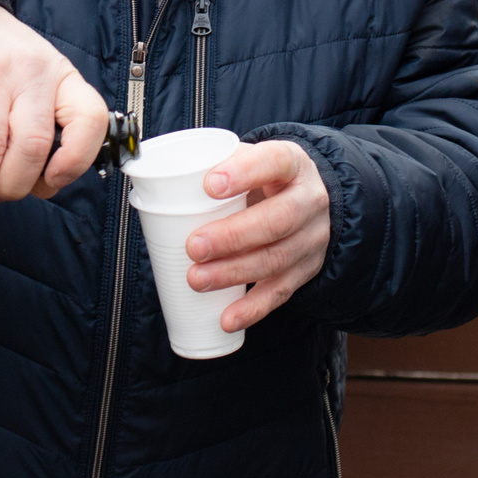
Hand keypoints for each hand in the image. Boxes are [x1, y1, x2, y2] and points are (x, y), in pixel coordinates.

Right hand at [0, 3, 110, 209]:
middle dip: (12, 187)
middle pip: (32, 146)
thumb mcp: (42, 81)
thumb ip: (48, 125)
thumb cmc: (5, 62)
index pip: (89, 117)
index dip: (75, 160)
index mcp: (62, 77)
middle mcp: (31, 73)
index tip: (52, 182)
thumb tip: (40, 186)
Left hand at [183, 141, 330, 332]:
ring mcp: (311, 239)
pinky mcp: (306, 270)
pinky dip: (252, 308)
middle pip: (278, 219)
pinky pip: (281, 292)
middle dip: (232, 236)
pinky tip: (227, 319)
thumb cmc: (266, 178)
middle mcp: (309, 201)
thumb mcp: (251, 159)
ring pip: (276, 259)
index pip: (275, 162)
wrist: (309, 200)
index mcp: (292, 163)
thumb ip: (219, 163)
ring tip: (197, 279)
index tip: (209, 185)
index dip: (244, 173)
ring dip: (233, 273)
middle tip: (194, 246)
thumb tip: (165, 177)